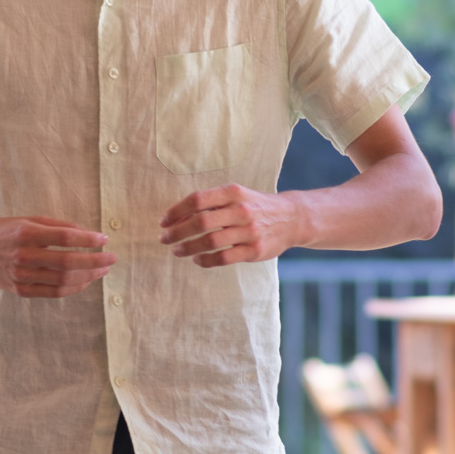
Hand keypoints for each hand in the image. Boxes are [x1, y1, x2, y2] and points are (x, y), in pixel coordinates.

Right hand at [0, 216, 115, 297]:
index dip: (87, 240)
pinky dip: (74, 288)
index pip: (64, 237)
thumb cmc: (6, 230)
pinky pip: (53, 293)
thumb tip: (87, 234)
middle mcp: (23, 256)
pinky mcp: (20, 290)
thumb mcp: (29, 219)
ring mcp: (21, 276)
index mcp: (25, 233)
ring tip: (103, 270)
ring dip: (88, 276)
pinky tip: (86, 281)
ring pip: (63, 281)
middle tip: (111, 258)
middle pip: (67, 263)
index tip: (104, 239)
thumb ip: (57, 226)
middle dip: (94, 261)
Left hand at [159, 184, 307, 266]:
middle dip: (177, 232)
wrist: (291, 219)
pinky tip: (197, 259)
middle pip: (200, 222)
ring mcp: (249, 231)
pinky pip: (223, 258)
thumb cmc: (255, 207)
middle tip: (164, 239)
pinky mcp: (254, 250)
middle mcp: (241, 210)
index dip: (176, 211)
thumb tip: (177, 216)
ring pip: (210, 242)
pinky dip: (205, 260)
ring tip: (177, 251)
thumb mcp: (237, 196)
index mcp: (233, 192)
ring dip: (188, 248)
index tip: (163, 222)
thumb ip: (212, 203)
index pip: (197, 200)